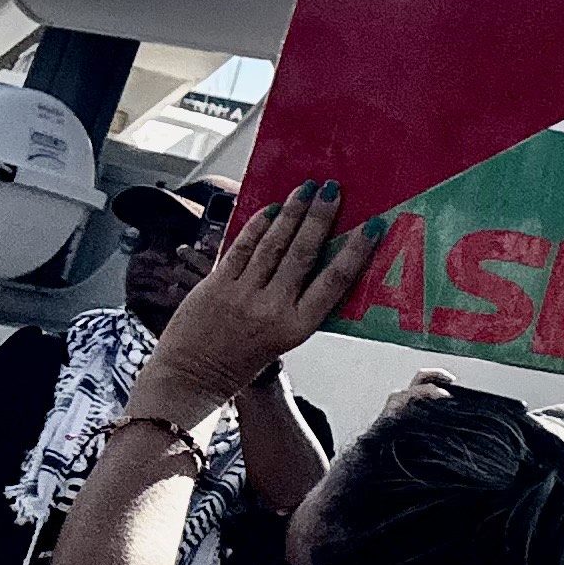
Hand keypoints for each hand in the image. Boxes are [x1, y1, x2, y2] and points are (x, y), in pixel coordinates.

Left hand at [134, 188, 373, 410]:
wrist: (192, 375)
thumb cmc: (242, 361)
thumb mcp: (285, 339)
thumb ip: (301, 304)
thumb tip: (321, 264)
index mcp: (296, 326)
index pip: (335, 281)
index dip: (356, 251)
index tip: (371, 227)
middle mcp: (271, 308)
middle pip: (303, 253)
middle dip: (320, 217)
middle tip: (333, 191)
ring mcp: (241, 293)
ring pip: (273, 244)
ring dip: (292, 212)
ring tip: (306, 188)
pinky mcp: (216, 284)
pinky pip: (241, 247)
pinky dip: (257, 225)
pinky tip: (270, 208)